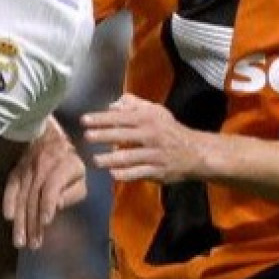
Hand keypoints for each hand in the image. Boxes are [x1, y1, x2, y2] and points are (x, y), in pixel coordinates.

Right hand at [2, 119, 85, 249]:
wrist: (48, 134)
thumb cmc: (69, 162)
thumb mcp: (80, 175)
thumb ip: (74, 193)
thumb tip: (58, 205)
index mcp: (64, 165)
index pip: (53, 185)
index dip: (48, 204)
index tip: (46, 222)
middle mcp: (44, 166)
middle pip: (35, 196)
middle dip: (33, 222)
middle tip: (32, 245)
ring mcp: (28, 168)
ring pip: (22, 196)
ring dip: (20, 220)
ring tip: (20, 240)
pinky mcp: (17, 170)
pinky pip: (11, 186)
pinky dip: (8, 201)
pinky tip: (8, 216)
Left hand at [83, 94, 205, 182]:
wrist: (194, 152)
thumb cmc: (169, 130)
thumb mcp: (155, 111)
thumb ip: (133, 105)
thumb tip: (112, 104)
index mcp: (148, 119)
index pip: (120, 117)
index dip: (101, 119)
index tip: (84, 120)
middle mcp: (151, 135)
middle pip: (122, 135)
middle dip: (102, 136)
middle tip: (86, 137)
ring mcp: (154, 154)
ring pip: (129, 156)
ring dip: (110, 158)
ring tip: (95, 160)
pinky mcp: (158, 171)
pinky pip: (138, 172)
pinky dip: (125, 174)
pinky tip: (112, 173)